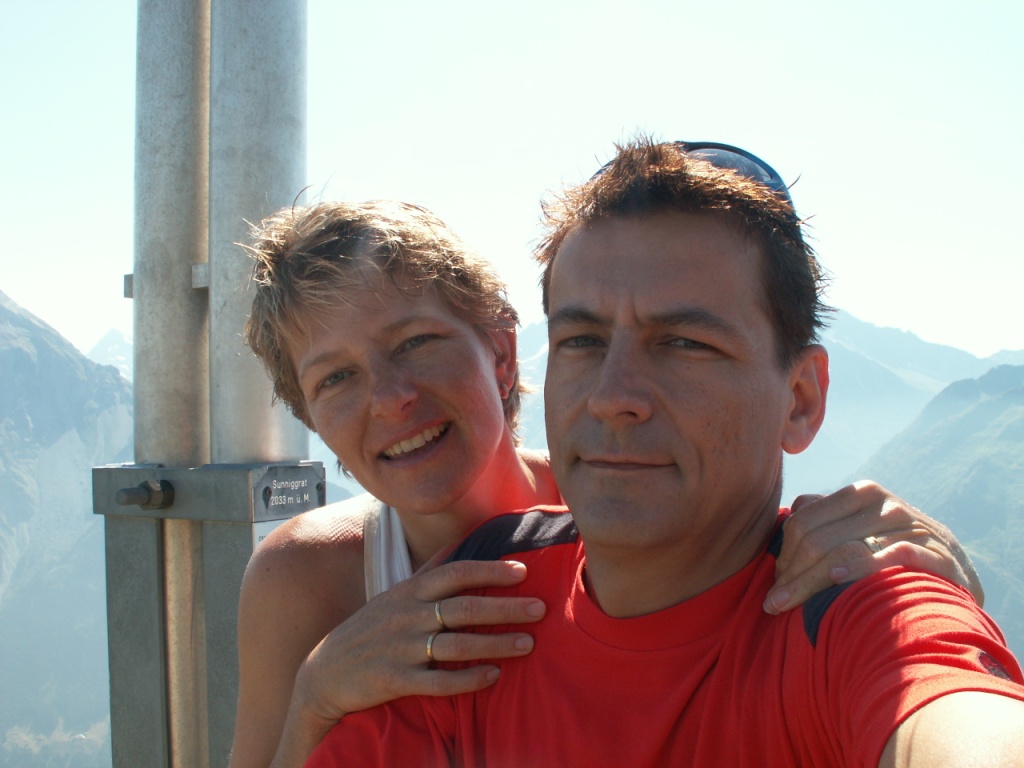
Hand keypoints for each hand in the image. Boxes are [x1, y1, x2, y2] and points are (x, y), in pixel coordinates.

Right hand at [293, 558, 544, 726]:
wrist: (325, 672)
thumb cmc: (370, 629)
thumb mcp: (395, 593)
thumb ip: (429, 570)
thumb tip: (460, 541)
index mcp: (410, 591)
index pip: (455, 573)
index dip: (489, 570)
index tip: (522, 571)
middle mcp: (407, 616)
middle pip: (463, 608)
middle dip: (505, 608)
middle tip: (541, 609)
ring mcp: (401, 649)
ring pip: (456, 645)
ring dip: (496, 644)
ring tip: (528, 644)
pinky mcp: (395, 680)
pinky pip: (437, 681)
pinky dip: (467, 679)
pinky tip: (493, 677)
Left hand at [763, 480, 982, 613]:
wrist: (955, 573)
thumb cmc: (892, 553)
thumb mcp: (860, 527)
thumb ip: (826, 516)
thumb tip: (789, 514)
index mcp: (861, 493)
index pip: (803, 522)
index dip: (783, 556)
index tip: (774, 586)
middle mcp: (884, 504)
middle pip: (817, 540)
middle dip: (791, 575)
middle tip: (774, 603)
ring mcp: (911, 527)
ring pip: (844, 550)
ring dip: (809, 582)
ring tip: (784, 604)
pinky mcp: (937, 554)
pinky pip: (893, 556)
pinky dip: (863, 568)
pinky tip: (837, 582)